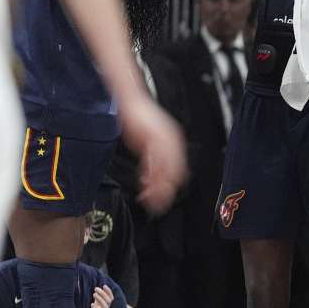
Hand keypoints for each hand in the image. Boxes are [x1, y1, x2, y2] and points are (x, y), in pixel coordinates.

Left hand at [84, 285, 113, 307]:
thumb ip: (97, 302)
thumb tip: (97, 293)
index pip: (110, 298)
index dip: (108, 292)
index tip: (104, 285)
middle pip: (108, 301)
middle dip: (103, 293)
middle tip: (96, 288)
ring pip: (105, 306)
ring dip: (100, 299)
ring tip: (94, 294)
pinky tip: (91, 304)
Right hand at [119, 96, 187, 214]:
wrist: (131, 101)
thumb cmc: (137, 120)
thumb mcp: (146, 142)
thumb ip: (151, 159)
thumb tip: (148, 178)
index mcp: (173, 143)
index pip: (177, 170)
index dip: (171, 187)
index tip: (163, 200)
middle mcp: (172, 142)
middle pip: (175, 173)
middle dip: (165, 192)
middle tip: (157, 206)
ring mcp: (163, 140)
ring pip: (166, 169)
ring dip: (158, 187)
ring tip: (151, 200)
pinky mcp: (151, 138)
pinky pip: (154, 160)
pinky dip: (150, 174)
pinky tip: (144, 184)